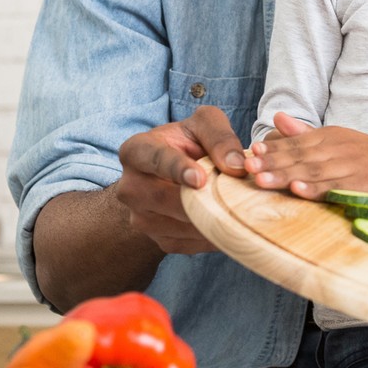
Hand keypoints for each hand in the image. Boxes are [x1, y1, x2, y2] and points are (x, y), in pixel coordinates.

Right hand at [117, 105, 245, 254]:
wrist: (179, 170)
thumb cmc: (190, 141)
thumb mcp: (205, 124)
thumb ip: (219, 136)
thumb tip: (236, 166)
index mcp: (136, 151)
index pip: (155, 160)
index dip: (177, 169)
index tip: (200, 179)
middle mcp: (130, 188)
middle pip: (165, 199)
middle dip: (200, 200)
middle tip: (233, 198)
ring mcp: (141, 218)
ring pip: (180, 226)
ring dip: (212, 218)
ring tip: (236, 205)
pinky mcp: (160, 240)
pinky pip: (190, 243)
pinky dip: (214, 234)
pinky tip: (228, 219)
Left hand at [246, 112, 367, 204]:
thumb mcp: (336, 139)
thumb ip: (304, 133)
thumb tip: (276, 118)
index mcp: (327, 138)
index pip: (293, 144)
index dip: (270, 149)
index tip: (247, 153)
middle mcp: (335, 149)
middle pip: (298, 157)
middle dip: (270, 163)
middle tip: (246, 167)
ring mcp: (348, 166)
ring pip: (312, 172)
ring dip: (285, 176)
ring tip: (262, 180)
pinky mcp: (362, 184)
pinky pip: (337, 187)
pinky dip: (317, 189)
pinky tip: (300, 191)